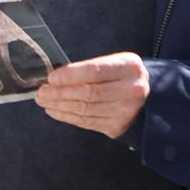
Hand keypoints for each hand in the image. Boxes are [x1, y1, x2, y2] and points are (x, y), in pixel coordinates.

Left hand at [35, 52, 149, 138]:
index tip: (51, 78)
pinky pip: (87, 122)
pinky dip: (67, 116)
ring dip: (59, 106)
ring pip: (85, 109)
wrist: (147, 96)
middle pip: (89, 93)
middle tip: (41, 92)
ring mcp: (126, 111)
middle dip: (60, 93)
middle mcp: (132, 90)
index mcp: (128, 68)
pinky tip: (54, 111)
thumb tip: (54, 78)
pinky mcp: (118, 127)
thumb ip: (87, 68)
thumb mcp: (110, 63)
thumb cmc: (119, 75)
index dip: (70, 75)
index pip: (94, 71)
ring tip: (44, 101)